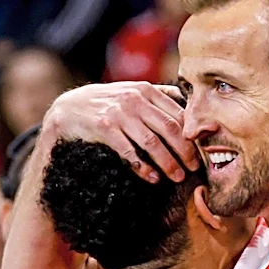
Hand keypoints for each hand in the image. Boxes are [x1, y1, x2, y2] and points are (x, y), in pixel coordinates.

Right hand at [43, 81, 198, 182]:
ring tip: (177, 177)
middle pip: (169, 129)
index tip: (200, 154)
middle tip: (193, 169)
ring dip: (168, 163)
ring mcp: (120, 114)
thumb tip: (184, 98)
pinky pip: (129, 152)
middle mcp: (135, 100)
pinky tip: (152, 178)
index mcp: (146, 90)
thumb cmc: (104, 103)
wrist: (68, 109)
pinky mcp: (105, 129)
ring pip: (152, 143)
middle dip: (185, 152)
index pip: (177, 115)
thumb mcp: (130, 91)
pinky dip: (143, 168)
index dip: (192, 136)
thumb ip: (156, 94)